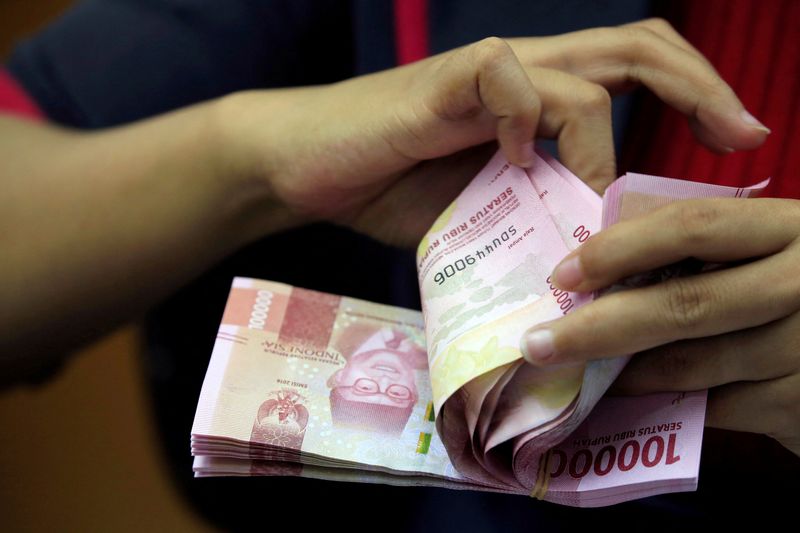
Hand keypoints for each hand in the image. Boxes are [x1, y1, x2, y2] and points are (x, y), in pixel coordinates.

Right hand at [221, 19, 768, 247]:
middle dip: (699, 87)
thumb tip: (584, 255)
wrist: (306, 163)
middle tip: (741, 135)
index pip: (632, 68)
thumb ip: (531, 215)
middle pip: (635, 47)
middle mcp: (521, 75)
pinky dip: (526, 125)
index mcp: (535, 99)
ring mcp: (484, 75)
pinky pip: (508, 83)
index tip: (734, 143)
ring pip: (585, 71)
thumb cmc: (386, 183)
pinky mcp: (443, 82)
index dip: (694, 92)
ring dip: (606, 144)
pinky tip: (511, 164)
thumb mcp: (479, 209)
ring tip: (601, 200)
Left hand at [521, 198, 799, 455]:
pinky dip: (663, 408)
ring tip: (570, 375)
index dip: (619, 248)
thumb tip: (606, 260)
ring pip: (692, 365)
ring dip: (621, 374)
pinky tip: (626, 403)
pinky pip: (715, 409)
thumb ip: (712, 249)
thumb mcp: (774, 250)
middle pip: (682, 305)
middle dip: (596, 328)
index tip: (563, 273)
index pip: (692, 226)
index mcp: (790, 228)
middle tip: (537, 343)